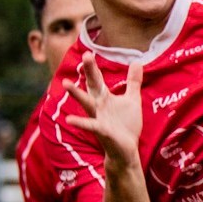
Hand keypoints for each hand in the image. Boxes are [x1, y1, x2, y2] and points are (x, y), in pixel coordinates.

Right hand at [66, 56, 143, 170]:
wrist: (126, 149)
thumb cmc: (125, 124)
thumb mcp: (131, 100)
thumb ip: (132, 82)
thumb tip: (137, 62)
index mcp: (105, 98)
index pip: (97, 79)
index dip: (93, 67)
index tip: (89, 52)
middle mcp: (98, 105)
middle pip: (92, 86)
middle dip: (89, 72)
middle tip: (85, 56)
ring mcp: (98, 118)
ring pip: (86, 104)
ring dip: (77, 94)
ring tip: (65, 84)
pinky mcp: (101, 131)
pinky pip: (90, 125)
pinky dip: (80, 122)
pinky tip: (69, 119)